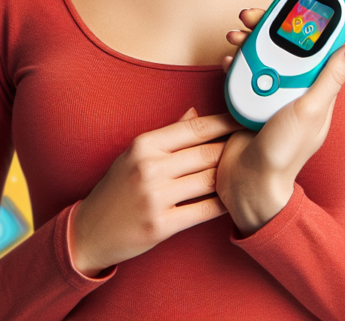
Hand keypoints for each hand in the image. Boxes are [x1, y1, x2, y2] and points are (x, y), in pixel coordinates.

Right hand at [70, 107, 242, 275]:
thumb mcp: (135, 154)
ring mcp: (155, 197)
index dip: (225, 123)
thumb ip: (168, 134)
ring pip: (209, 180)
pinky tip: (234, 199)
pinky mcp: (160, 225)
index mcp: (145, 144)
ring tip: (250, 170)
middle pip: (207, 153)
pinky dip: (223, 204)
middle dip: (234, 149)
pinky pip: (204, 211)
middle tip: (255, 145)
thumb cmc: (117, 188)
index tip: (245, 120)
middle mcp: (150, 167)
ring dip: (231, 176)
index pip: (195, 128)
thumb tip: (196, 112)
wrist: (89, 231)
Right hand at [215, 0, 344, 236]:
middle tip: (250, 13)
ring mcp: (271, 91)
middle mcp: (294, 85)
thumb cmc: (285, 153)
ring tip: (233, 35)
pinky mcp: (250, 98)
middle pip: (283, 41)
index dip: (307, 12)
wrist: (250, 184)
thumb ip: (329, 78)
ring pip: (260, 52)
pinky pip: (243, 71)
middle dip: (266, 21)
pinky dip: (235, 61)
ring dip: (246, 38)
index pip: (316, 40)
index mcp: (316, 86)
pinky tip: (228, 59)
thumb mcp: (310, 111)